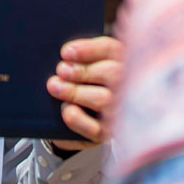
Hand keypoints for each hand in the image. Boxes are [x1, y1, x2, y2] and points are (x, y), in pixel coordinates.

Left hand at [46, 35, 123, 151]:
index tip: (66, 53)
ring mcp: (120, 112)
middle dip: (81, 71)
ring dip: (74, 92)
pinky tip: (66, 109)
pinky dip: (75, 117)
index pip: (114, 50)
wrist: (69, 121)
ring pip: (103, 99)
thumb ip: (78, 58)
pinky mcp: (108, 133)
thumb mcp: (78, 66)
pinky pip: (94, 127)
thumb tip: (67, 55)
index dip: (89, 49)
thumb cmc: (76, 85)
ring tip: (55, 87)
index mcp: (121, 64)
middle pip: (113, 73)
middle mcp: (127, 88)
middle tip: (61, 71)